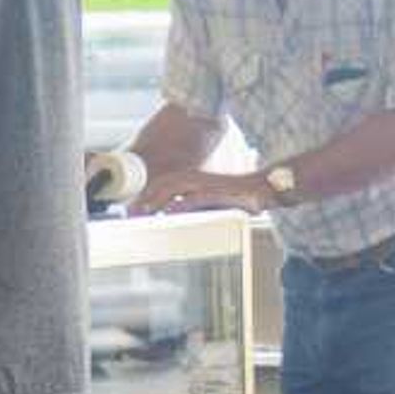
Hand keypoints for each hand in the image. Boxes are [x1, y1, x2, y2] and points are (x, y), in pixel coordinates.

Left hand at [140, 167, 272, 215]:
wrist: (264, 189)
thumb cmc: (239, 197)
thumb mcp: (210, 201)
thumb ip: (191, 205)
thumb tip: (173, 214)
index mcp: (192, 179)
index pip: (162, 184)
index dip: (145, 196)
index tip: (131, 211)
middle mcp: (196, 178)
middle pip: (162, 184)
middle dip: (145, 199)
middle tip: (130, 215)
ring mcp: (206, 184)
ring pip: (174, 187)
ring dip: (157, 200)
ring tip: (144, 213)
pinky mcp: (218, 192)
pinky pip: (196, 197)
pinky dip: (183, 204)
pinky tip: (171, 213)